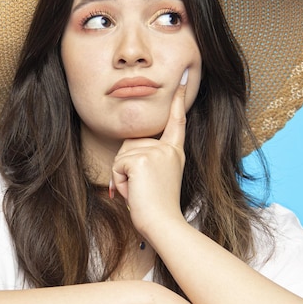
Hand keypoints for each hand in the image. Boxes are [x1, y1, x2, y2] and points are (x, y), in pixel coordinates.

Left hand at [111, 70, 188, 234]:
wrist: (163, 224)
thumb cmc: (158, 208)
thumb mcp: (158, 178)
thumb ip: (149, 159)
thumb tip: (129, 151)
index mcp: (174, 153)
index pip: (177, 122)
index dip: (179, 101)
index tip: (184, 79)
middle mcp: (168, 149)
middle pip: (131, 143)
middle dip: (126, 167)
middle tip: (142, 189)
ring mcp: (156, 152)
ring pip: (122, 156)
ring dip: (123, 178)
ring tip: (139, 192)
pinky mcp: (142, 159)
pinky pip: (118, 166)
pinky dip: (120, 183)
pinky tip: (134, 193)